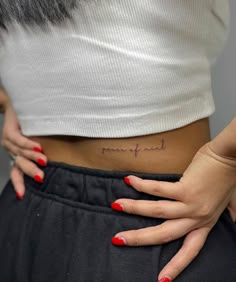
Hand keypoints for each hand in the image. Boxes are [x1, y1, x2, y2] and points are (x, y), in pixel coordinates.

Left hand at [1, 101, 46, 198]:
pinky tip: (38, 147)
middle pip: (19, 165)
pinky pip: (19, 140)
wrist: (17, 105)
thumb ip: (40, 152)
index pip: (16, 172)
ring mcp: (8, 141)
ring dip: (32, 158)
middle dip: (31, 172)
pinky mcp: (9, 131)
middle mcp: (11, 151)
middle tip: (42, 178)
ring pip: (20, 153)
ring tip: (44, 161)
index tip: (22, 195)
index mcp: (16, 155)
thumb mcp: (35, 140)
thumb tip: (55, 162)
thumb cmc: (30, 124)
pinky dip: (28, 144)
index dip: (19, 183)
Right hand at [111, 142, 235, 280]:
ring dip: (133, 208)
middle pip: (164, 235)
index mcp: (205, 223)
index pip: (190, 250)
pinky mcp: (186, 188)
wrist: (232, 156)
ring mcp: (191, 204)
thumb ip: (227, 213)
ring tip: (116, 205)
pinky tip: (130, 180)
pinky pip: (158, 189)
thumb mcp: (227, 202)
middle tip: (118, 239)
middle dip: (139, 239)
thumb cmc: (227, 176)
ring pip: (157, 212)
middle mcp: (197, 217)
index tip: (161, 279)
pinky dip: (142, 185)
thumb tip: (233, 219)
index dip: (175, 266)